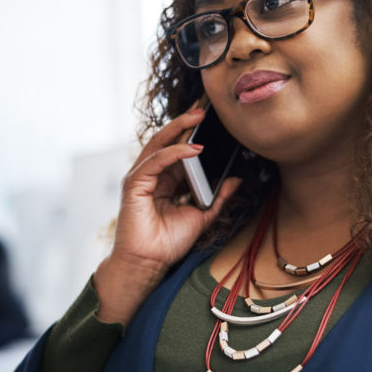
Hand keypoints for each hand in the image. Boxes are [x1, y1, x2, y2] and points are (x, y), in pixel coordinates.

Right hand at [94, 106, 241, 325]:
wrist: (148, 264)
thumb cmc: (168, 243)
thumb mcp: (201, 215)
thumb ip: (218, 197)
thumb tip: (237, 178)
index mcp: (164, 180)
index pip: (177, 148)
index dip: (191, 132)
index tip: (210, 117)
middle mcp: (150, 175)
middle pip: (166, 140)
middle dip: (185, 122)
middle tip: (204, 107)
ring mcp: (140, 178)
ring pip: (158, 144)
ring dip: (179, 129)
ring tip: (198, 117)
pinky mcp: (134, 184)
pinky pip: (156, 161)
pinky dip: (174, 153)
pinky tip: (193, 148)